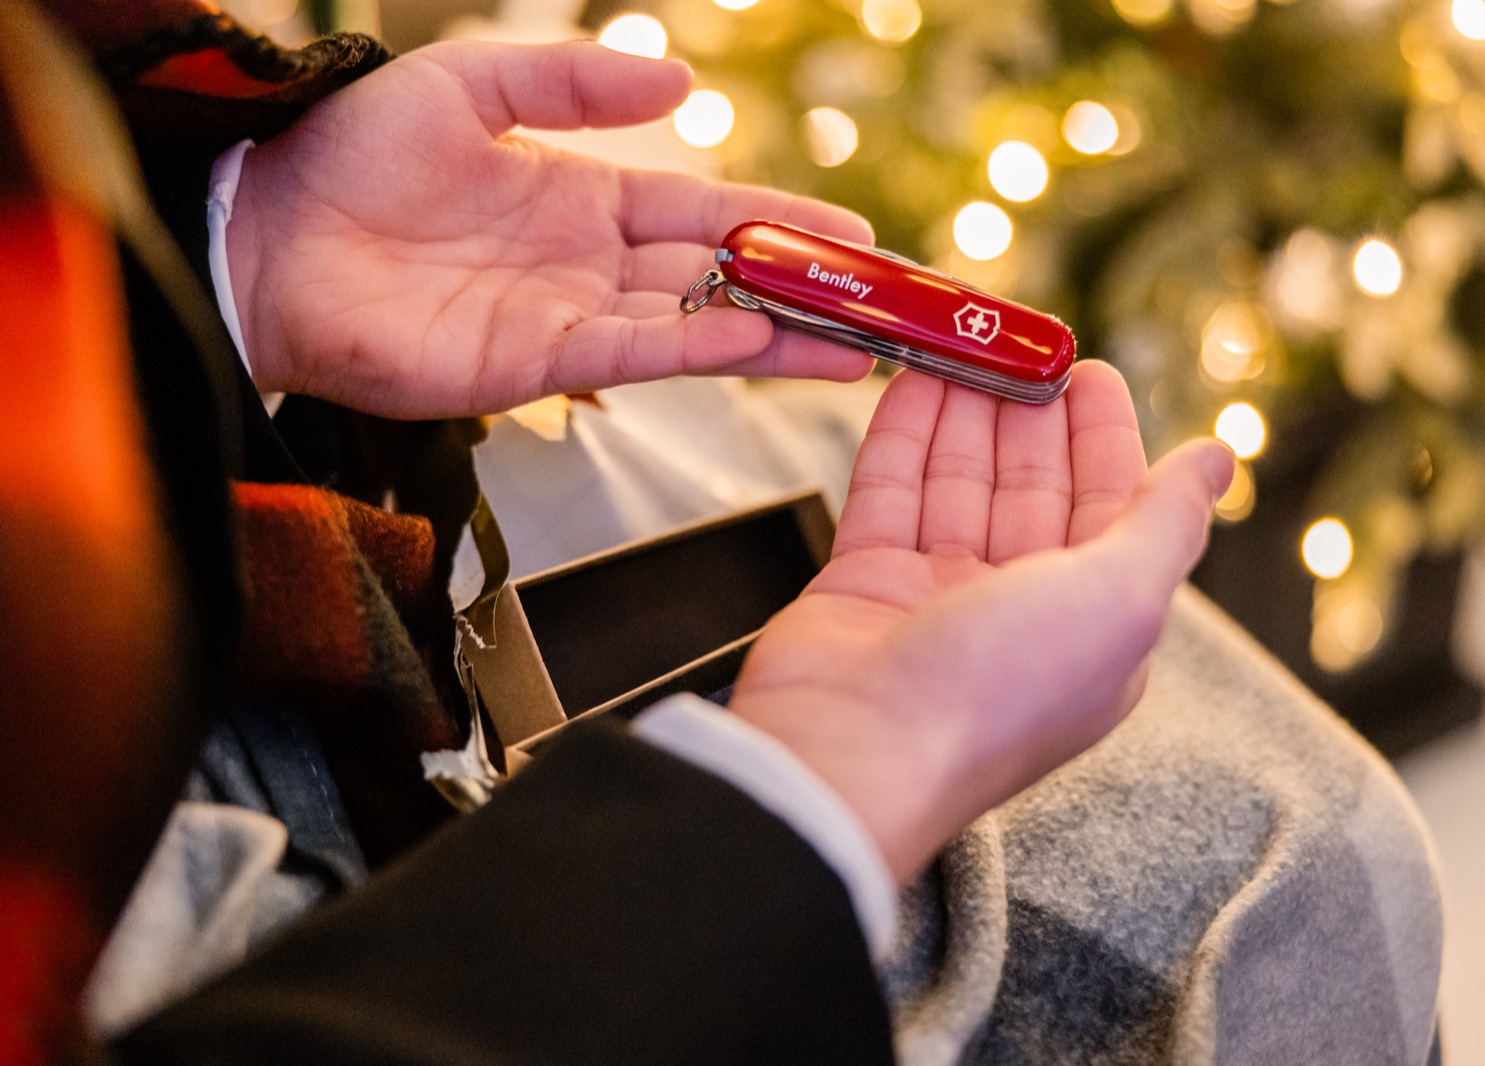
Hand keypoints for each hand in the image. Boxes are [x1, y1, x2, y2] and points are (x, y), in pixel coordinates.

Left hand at [227, 41, 873, 416]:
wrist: (268, 231)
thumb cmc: (354, 153)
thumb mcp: (471, 82)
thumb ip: (571, 81)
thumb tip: (681, 84)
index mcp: (584, 198)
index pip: (706, 214)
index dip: (782, 224)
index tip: (856, 239)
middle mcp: (590, 266)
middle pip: (719, 280)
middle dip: (804, 295)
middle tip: (887, 310)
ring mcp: (566, 318)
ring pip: (693, 328)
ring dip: (775, 337)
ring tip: (856, 348)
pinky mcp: (530, 364)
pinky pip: (629, 356)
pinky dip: (693, 351)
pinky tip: (755, 341)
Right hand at [729, 364, 1234, 881]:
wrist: (854, 754)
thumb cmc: (997, 691)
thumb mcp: (1118, 601)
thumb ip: (1167, 521)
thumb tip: (1219, 456)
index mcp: (1092, 626)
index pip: (1108, 508)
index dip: (1103, 436)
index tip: (1087, 369)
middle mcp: (1018, 611)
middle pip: (1030, 489)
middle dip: (1027, 411)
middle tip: (1015, 336)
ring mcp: (935, 598)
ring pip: (957, 482)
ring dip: (963, 410)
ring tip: (960, 338)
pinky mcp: (864, 584)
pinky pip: (889, 493)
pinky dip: (902, 436)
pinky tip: (910, 379)